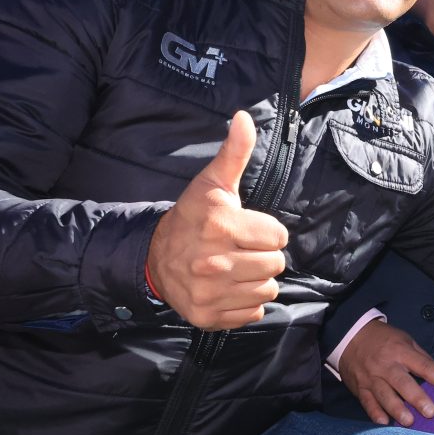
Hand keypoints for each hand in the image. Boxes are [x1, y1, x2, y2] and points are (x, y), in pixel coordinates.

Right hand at [146, 111, 288, 329]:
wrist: (153, 258)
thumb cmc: (192, 218)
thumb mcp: (212, 183)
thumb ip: (235, 152)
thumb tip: (245, 117)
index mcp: (220, 225)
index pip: (279, 237)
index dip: (266, 231)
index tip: (245, 228)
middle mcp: (214, 262)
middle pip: (277, 265)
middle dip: (264, 255)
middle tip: (241, 249)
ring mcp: (210, 293)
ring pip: (268, 290)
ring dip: (257, 279)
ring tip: (236, 267)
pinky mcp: (208, 317)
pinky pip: (253, 313)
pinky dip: (245, 303)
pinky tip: (228, 288)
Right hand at [339, 319, 433, 426]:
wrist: (350, 336)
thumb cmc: (384, 340)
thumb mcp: (406, 340)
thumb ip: (422, 358)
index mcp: (401, 352)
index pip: (423, 365)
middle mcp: (386, 365)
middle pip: (403, 383)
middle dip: (417, 398)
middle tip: (431, 412)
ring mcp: (372, 377)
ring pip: (384, 395)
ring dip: (397, 409)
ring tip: (409, 422)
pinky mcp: (360, 387)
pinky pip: (367, 402)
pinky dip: (375, 413)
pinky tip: (384, 423)